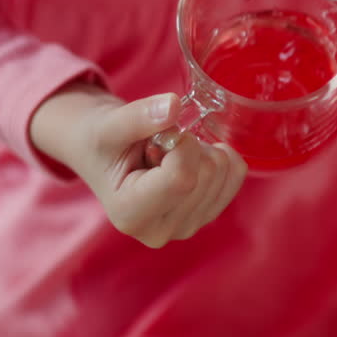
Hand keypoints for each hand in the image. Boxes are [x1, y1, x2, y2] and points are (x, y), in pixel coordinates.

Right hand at [31, 84, 247, 247]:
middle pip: (207, 174)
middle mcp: (162, 231)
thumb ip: (139, 117)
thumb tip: (173, 106)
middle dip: (188, 146)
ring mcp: (187, 226)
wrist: (102, 151)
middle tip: (158, 148)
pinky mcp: (206, 214)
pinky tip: (188, 159)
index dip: (181, 145)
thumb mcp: (109, 125)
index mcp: (131, 215)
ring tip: (166, 156)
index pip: (182, 179)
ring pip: (224, 172)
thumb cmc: (101, 140)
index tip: (160, 138)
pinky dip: (217, 154)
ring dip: (200, 150)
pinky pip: (236, 174)